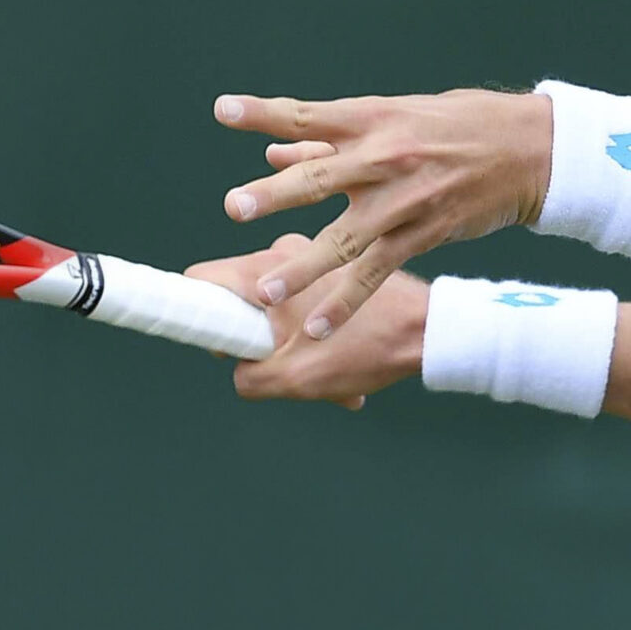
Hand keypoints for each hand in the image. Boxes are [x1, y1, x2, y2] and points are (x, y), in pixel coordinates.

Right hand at [184, 233, 429, 409]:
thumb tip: (235, 369)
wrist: (431, 329)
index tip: (221, 342)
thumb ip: (249, 376)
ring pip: (278, 301)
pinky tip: (344, 357)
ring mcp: (313, 251)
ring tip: (326, 369)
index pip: (200, 279)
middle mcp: (284, 250)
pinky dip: (317, 326)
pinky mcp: (335, 261)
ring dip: (293, 338)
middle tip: (287, 364)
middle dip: (257, 336)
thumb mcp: (296, 379)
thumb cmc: (366, 350)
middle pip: (240, 295)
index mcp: (265, 271)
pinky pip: (306, 296)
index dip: (198, 314)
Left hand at [215, 88, 551, 340]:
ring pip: (345, 240)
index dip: (264, 113)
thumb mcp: (396, 116)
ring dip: (304, 268)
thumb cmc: (457, 125)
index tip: (223, 111)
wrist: (526, 150)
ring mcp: (404, 202)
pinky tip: (317, 327)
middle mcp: (385, 159)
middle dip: (276, 196)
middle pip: (321, 178)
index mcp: (373, 120)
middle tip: (235, 208)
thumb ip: (332, 139)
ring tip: (267, 292)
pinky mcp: (423, 235)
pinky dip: (346, 303)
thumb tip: (274, 151)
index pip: (307, 115)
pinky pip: (375, 275)